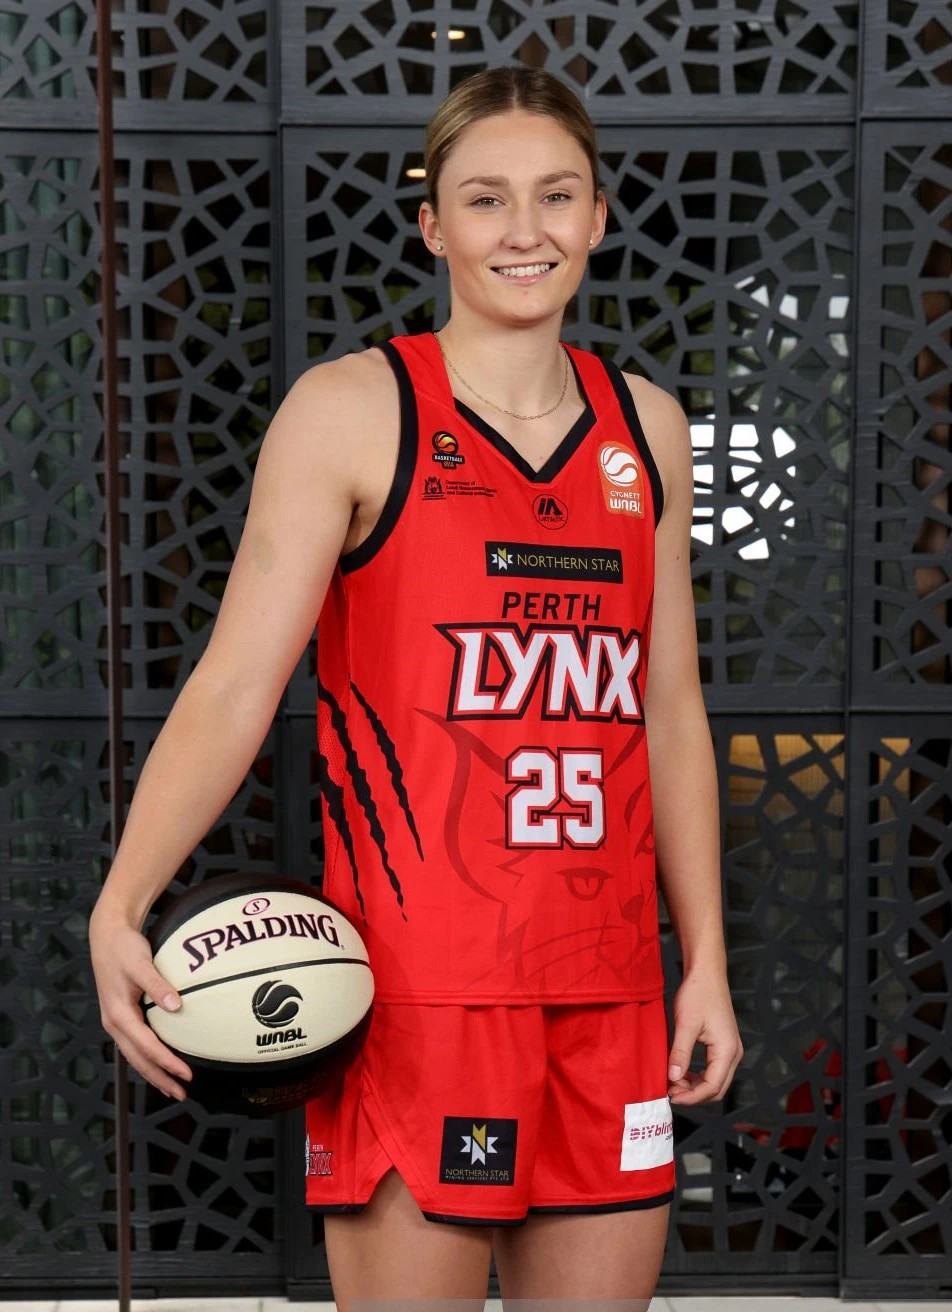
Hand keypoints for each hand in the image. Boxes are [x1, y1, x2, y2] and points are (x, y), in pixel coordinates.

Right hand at [89, 907, 191, 1099]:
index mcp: (118, 1014)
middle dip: (159, 1078)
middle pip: (138, 1059)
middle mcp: (114, 1023)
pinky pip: (134, 1044)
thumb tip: (176, 1005)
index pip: (146, 1046)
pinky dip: (147, 1058)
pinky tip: (161, 1062)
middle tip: (181, 1093)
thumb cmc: (124, 948)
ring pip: (135, 1055)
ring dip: (153, 1072)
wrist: (107, 936)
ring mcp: (116, 1021)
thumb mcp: (140, 963)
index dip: (166, 1062)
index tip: (186, 1074)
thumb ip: (158, 984)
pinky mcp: (120, 1016)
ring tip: (172, 1088)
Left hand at [667, 968, 742, 1104]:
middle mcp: (734, 1053)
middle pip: (717, 1088)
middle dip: (694, 1094)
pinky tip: (682, 1072)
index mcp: (727, 1051)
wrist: (707, 972)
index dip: (691, 1097)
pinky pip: (714, 1069)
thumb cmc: (698, 994)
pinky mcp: (724, 1044)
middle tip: (670, 1090)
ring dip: (696, 1086)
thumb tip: (673, 1079)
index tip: (671, 1096)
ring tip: (674, 1082)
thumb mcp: (686, 1024)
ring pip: (716, 1080)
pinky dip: (699, 1076)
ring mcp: (731, 1049)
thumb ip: (680, 1053)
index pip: (712, 1087)